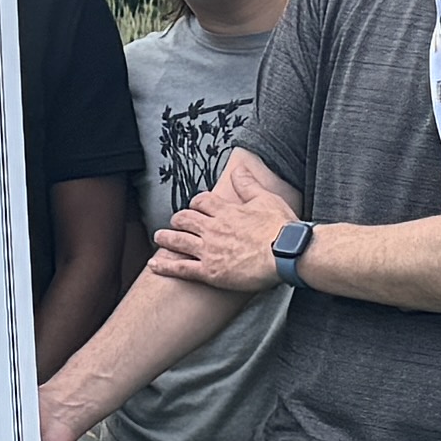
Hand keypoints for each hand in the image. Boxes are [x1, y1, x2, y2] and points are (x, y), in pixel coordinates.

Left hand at [158, 152, 300, 295]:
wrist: (287, 253)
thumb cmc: (281, 228)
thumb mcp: (266, 198)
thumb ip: (249, 184)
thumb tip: (240, 169)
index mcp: (226, 211)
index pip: (201, 202)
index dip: (195, 203)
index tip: (195, 206)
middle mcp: (213, 229)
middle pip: (185, 219)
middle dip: (178, 220)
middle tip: (175, 222)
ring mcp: (209, 250)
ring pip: (178, 241)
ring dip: (166, 238)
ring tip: (158, 237)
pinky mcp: (209, 271)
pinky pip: (181, 268)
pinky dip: (165, 266)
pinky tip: (154, 265)